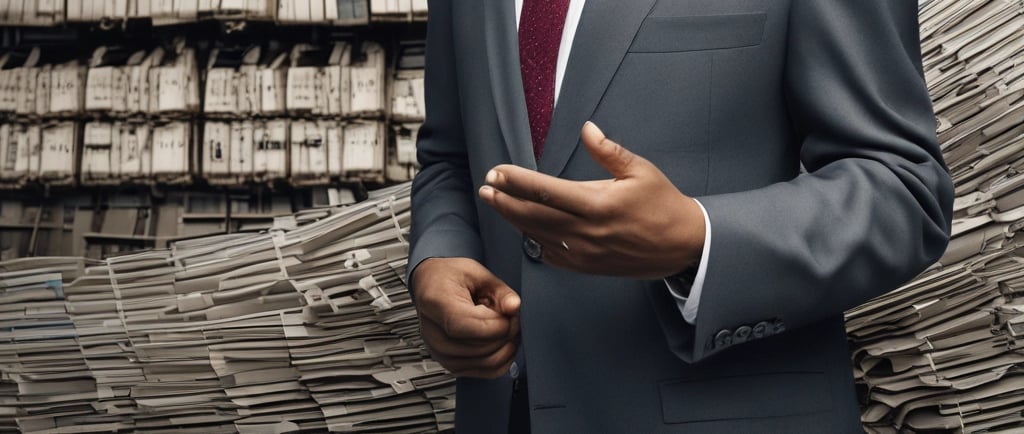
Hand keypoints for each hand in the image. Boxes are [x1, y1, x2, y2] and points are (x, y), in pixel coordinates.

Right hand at [411, 257, 520, 378]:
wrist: (432, 285)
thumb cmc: (450, 277)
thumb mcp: (477, 273)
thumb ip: (500, 291)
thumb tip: (514, 307)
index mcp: (436, 302)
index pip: (464, 325)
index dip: (494, 325)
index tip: (510, 316)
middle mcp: (432, 332)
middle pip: (476, 347)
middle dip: (504, 335)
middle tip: (513, 319)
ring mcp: (439, 351)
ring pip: (483, 363)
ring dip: (505, 348)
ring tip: (507, 329)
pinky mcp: (450, 364)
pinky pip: (483, 373)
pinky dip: (501, 361)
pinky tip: (502, 343)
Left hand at [478, 121, 705, 278]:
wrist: (683, 246)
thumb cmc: (663, 204)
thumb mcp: (641, 170)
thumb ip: (608, 151)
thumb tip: (586, 129)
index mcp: (598, 204)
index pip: (545, 190)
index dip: (516, 181)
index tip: (497, 172)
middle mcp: (587, 231)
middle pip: (532, 216)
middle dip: (505, 201)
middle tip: (486, 188)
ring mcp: (585, 253)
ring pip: (537, 236)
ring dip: (513, 219)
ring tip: (496, 204)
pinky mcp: (587, 267)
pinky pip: (551, 255)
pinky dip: (533, 240)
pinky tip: (524, 228)